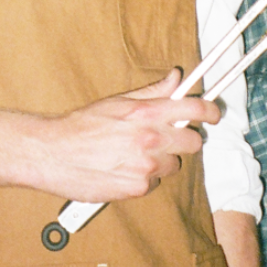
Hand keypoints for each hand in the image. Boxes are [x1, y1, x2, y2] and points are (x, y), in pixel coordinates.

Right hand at [33, 69, 219, 200]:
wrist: (52, 154)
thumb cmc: (81, 126)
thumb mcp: (117, 101)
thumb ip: (152, 92)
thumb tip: (176, 78)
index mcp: (146, 113)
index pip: (194, 108)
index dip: (211, 111)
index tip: (214, 114)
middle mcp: (150, 139)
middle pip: (193, 141)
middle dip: (182, 139)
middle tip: (166, 137)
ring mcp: (145, 166)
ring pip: (173, 165)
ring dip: (161, 160)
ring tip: (134, 155)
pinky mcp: (137, 188)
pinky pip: (155, 184)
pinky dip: (145, 178)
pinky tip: (124, 170)